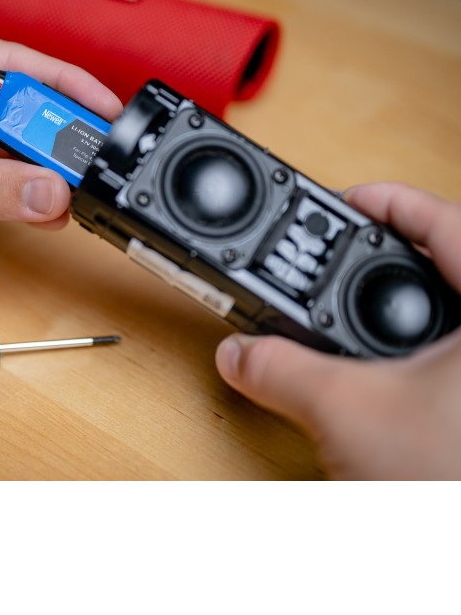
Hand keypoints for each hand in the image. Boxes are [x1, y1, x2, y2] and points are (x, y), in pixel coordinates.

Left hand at [0, 35, 121, 299]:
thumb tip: (48, 190)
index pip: (7, 62)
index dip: (59, 83)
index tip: (100, 108)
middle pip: (17, 105)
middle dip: (56, 134)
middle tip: (93, 160)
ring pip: (11, 146)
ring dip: (42, 170)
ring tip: (76, 191)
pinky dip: (22, 195)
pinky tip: (46, 209)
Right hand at [214, 182, 460, 479]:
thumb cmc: (453, 480)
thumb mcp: (350, 413)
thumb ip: (281, 369)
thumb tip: (240, 352)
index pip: (445, 218)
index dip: (388, 199)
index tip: (345, 201)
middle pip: (449, 258)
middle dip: (392, 250)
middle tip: (347, 245)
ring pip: (450, 308)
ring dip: (403, 298)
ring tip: (362, 295)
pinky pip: (448, 351)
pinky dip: (413, 344)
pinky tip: (385, 363)